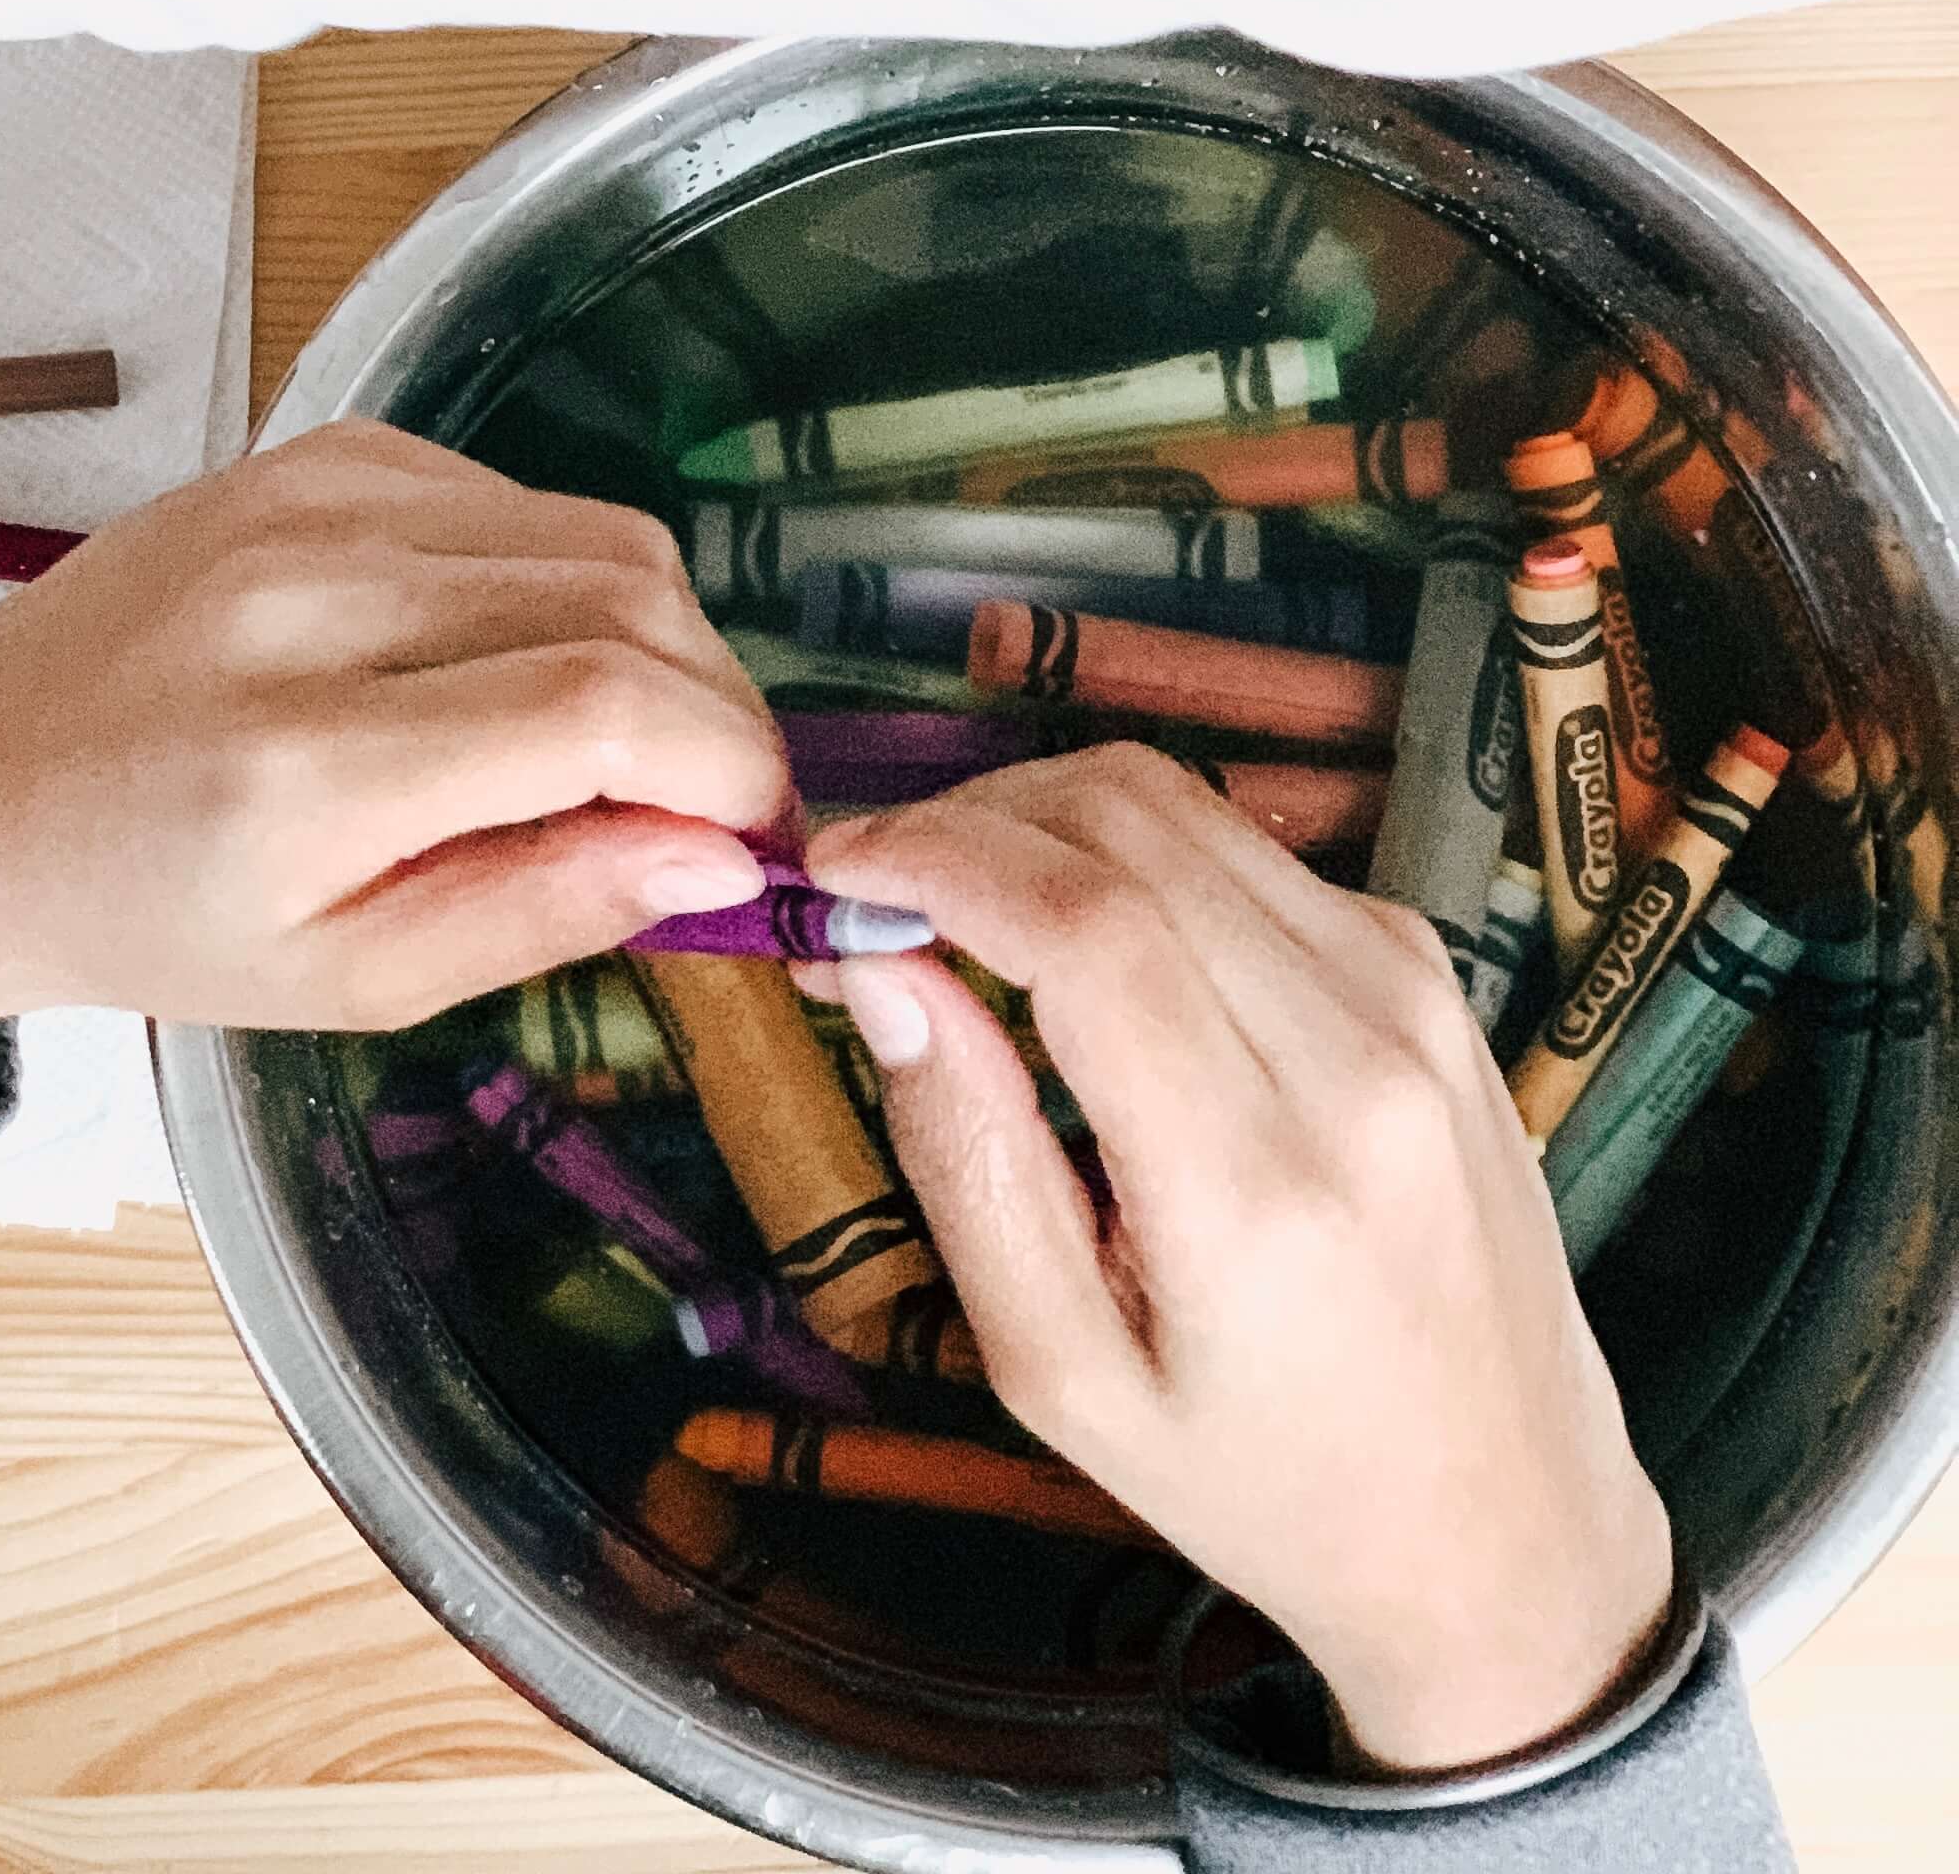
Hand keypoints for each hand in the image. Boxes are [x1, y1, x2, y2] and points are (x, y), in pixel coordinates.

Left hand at [0, 424, 784, 1040]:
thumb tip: (720, 862)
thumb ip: (542, 908)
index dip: (728, 767)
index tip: (761, 844)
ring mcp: (309, 498)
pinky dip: (566, 581)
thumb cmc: (147, 911)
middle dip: (717, 708)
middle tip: (719, 809)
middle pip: (626, 596)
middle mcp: (312, 592)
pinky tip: (523, 667)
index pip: (601, 704)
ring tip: (635, 749)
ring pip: (594, 532)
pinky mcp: (314, 452)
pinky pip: (515, 498)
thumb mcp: (347, 979)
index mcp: (308, 754)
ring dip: (660, 641)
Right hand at [806, 748, 1672, 1777]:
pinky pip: (1250, 854)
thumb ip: (967, 1160)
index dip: (934, 858)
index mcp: (1257, 1185)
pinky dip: (1136, 857)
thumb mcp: (1066, 1377)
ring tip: (956, 904)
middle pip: (1128, 826)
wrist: (1505, 1526)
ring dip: (1041, 819)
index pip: (1083, 925)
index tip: (829, 870)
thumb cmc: (1265, 1480)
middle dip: (965, 822)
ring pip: (1186, 809)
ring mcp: (1415, 1001)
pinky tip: (1087, 944)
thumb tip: (881, 968)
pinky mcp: (1434, 978)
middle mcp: (1357, 1061)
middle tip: (871, 892)